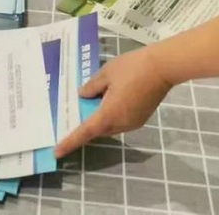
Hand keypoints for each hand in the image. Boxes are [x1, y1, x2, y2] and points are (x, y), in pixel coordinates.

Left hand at [54, 49, 170, 157]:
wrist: (162, 67)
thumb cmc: (132, 68)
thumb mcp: (106, 72)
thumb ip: (92, 86)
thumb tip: (83, 96)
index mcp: (108, 114)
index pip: (85, 132)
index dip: (70, 142)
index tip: (57, 151)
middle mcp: (120, 124)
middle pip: (98, 128)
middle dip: (85, 123)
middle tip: (73, 112)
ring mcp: (132, 123)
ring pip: (110, 124)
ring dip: (100, 116)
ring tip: (92, 100)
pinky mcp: (141, 118)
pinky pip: (120, 120)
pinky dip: (112, 113)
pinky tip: (111, 97)